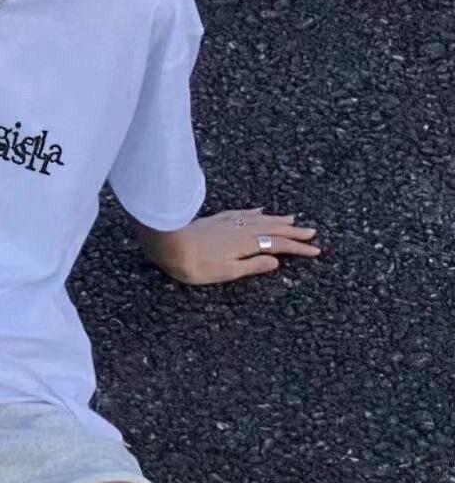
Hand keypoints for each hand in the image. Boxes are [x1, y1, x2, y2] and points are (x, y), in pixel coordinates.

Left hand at [166, 208, 321, 285]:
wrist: (168, 244)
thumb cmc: (195, 264)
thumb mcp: (226, 272)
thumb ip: (252, 265)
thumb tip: (276, 261)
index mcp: (247, 243)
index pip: (279, 245)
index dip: (298, 249)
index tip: (315, 250)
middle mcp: (242, 229)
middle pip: (274, 229)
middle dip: (294, 232)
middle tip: (312, 233)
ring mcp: (229, 222)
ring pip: (260, 219)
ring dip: (278, 220)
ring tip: (293, 219)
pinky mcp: (217, 219)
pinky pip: (243, 213)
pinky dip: (256, 212)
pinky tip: (260, 210)